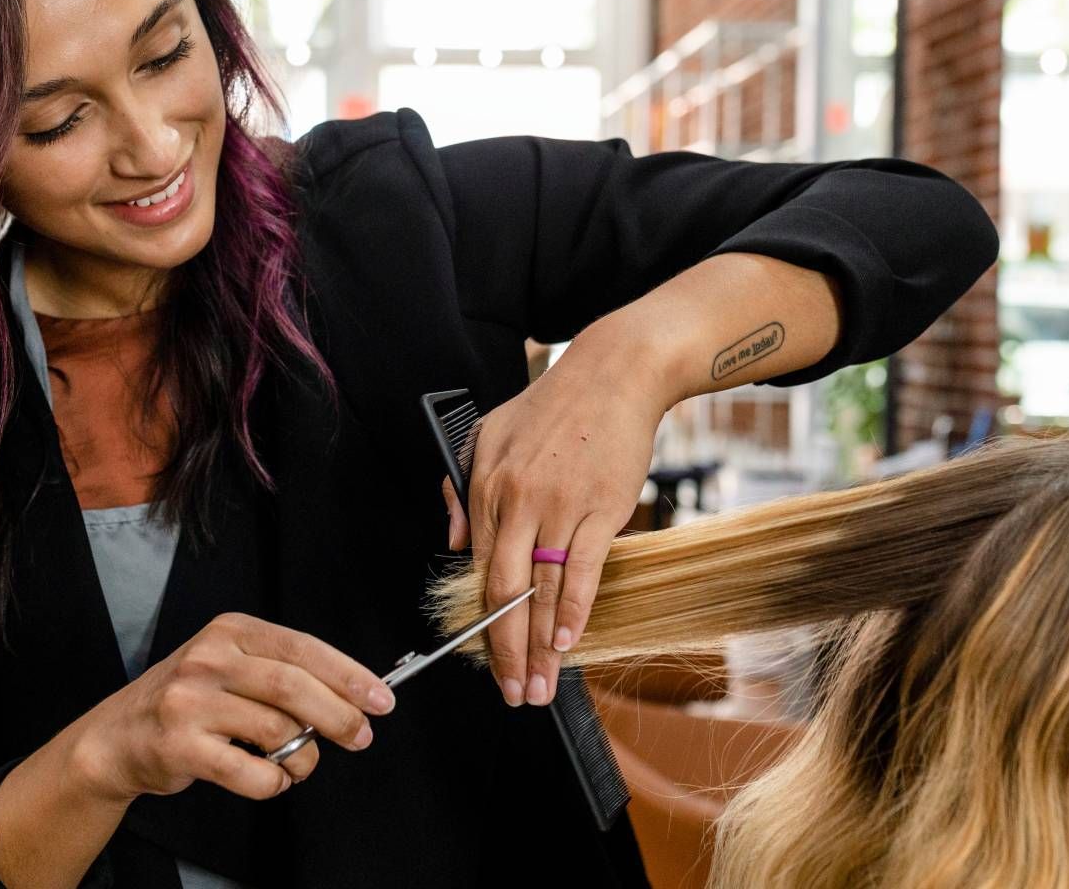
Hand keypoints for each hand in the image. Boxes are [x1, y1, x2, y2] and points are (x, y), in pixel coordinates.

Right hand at [72, 612, 393, 802]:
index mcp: (229, 631)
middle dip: (338, 716)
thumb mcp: (231, 666)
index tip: (381, 699)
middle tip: (360, 737)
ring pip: (276, 731)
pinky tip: (269, 777)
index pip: (302, 648)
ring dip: (302, 757)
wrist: (119, 736)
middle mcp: (208, 659)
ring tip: (297, 764)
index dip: (348, 675)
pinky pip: (251, 771)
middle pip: (293, 688)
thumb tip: (353, 696)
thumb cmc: (189, 701)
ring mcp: (190, 702)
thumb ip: (282, 673)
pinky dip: (273, 781)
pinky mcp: (180, 745)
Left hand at [456, 339, 671, 706]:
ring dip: (542, 645)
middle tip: (510, 692)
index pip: (479, 569)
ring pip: (545, 590)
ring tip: (541, 684)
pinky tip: (569, 643)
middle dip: (505, 650)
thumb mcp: (488, 434)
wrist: (613, 375)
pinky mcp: (601, 510)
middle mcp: (517, 502)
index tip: (485, 659)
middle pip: (506, 592)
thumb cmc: (553, 406)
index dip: (482, 622)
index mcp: (486, 487)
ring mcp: (560, 507)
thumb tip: (455, 542)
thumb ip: (465, 489)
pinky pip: (584, 571)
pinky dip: (576, 611)